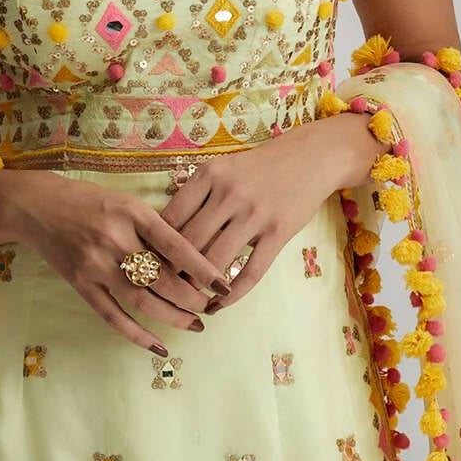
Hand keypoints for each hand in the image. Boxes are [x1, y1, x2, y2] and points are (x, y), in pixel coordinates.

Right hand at [0, 168, 232, 354]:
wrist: (37, 207)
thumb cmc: (90, 201)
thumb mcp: (127, 202)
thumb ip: (156, 227)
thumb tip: (192, 259)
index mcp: (132, 214)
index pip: (176, 246)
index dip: (202, 268)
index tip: (223, 284)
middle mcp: (115, 240)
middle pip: (162, 278)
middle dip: (192, 298)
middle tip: (212, 307)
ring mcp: (96, 265)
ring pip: (142, 300)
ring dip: (173, 317)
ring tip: (195, 325)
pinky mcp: (81, 285)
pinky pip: (112, 316)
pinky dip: (136, 334)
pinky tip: (158, 346)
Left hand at [157, 112, 380, 311]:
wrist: (312, 157)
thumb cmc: (261, 166)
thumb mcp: (223, 168)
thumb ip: (197, 195)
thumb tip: (164, 233)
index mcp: (209, 175)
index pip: (171, 218)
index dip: (156, 246)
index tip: (148, 264)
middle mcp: (229, 194)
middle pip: (188, 243)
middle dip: (172, 271)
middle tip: (162, 290)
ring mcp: (254, 214)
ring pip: (215, 260)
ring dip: (198, 285)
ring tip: (187, 300)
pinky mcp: (278, 232)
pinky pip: (251, 272)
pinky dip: (232, 293)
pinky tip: (220, 304)